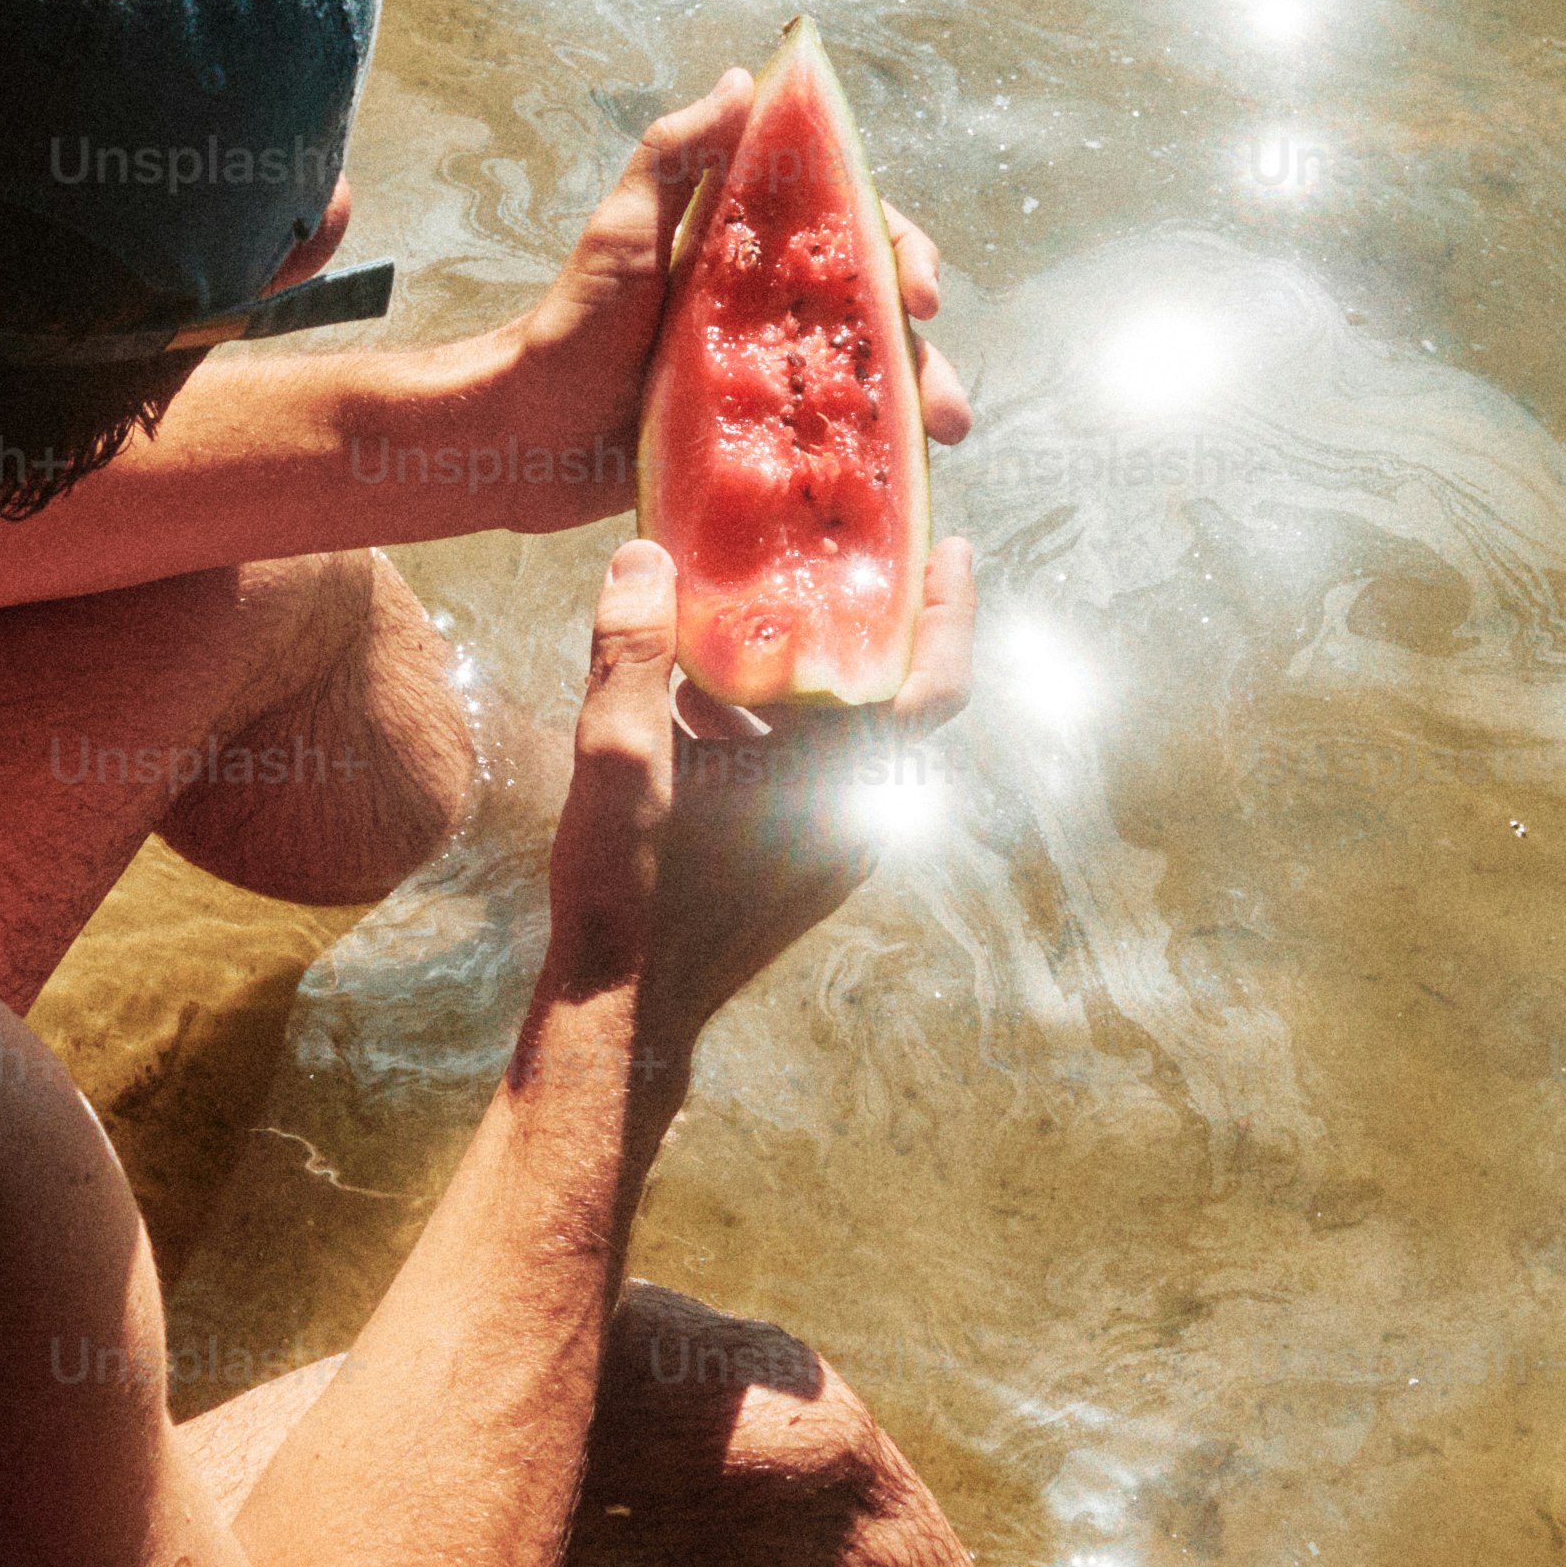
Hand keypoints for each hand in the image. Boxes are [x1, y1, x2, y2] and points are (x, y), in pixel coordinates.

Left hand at [475, 71, 971, 528]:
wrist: (525, 435)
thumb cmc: (570, 325)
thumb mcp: (624, 231)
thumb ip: (678, 157)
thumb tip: (744, 79)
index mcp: (753, 253)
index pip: (851, 233)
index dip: (897, 253)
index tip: (917, 292)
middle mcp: (772, 313)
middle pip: (873, 316)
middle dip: (918, 350)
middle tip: (939, 397)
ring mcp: (769, 383)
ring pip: (862, 385)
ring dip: (912, 409)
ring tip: (937, 436)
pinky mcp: (758, 446)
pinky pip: (825, 450)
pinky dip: (866, 462)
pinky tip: (893, 486)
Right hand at [532, 536, 981, 1071]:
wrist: (624, 1018)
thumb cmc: (629, 903)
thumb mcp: (616, 763)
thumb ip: (631, 656)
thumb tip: (645, 558)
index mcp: (833, 787)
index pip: (931, 684)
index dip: (948, 610)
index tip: (949, 548)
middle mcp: (849, 818)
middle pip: (885, 698)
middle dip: (856, 624)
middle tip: (829, 557)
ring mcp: (826, 850)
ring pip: (839, 738)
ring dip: (801, 677)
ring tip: (742, 619)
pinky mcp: (794, 868)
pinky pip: (806, 775)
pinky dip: (774, 726)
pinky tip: (695, 701)